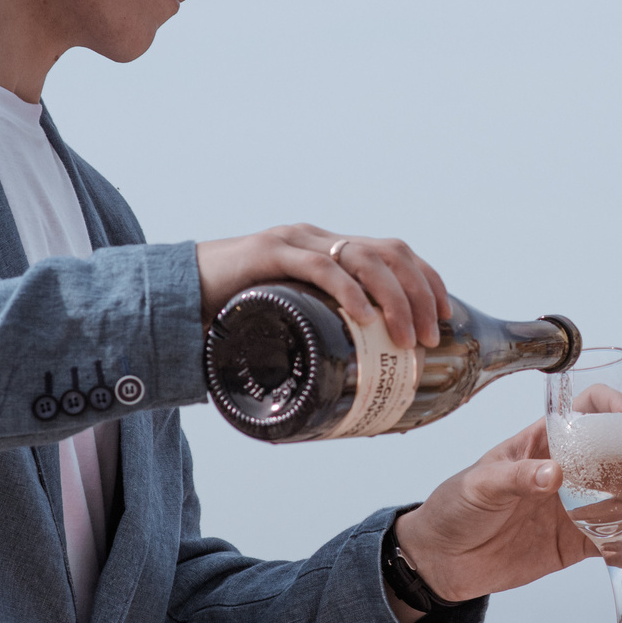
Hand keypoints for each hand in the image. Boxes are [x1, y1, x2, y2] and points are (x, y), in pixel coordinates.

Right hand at [197, 224, 449, 347]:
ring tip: (406, 338)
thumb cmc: (232, 314)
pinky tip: (365, 316)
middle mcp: (316, 239)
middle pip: (389, 252)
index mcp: (327, 250)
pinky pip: (320, 267)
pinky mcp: (269, 253)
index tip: (446, 315)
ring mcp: (294, 242)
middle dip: (420, 293)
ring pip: (363, 258)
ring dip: (395, 299)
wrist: (174, 295)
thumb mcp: (287, 320)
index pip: (393, 252)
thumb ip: (317, 335)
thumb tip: (354, 382)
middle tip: (430, 336)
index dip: (427, 279)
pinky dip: (349, 291)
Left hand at [392, 417, 621, 604]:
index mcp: (545, 443)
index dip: (613, 405)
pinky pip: (612, 539)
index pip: (588, 409)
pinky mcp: (575, 543)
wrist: (442, 560)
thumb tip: (555, 475)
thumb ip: (516, 477)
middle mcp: (569, 470)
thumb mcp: (480, 484)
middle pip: (620, 449)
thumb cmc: (456, 507)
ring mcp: (575, 507)